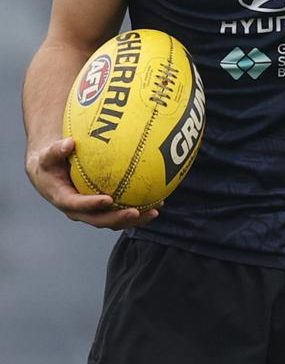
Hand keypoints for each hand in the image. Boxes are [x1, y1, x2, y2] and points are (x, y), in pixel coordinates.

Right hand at [25, 137, 160, 229]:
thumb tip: (69, 143)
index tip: (108, 199)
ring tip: (155, 211)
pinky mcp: (103, 209)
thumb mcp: (47, 155)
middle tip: (136, 212)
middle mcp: (79, 211)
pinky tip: (158, 201)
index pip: (78, 205)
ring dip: (135, 219)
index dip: (92, 205)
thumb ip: (56, 150)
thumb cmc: (49, 162)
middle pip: (100, 220)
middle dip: (119, 218)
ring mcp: (92, 212)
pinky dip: (139, 209)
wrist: (50, 173)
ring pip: (114, 220)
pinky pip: (121, 211)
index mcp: (64, 200)